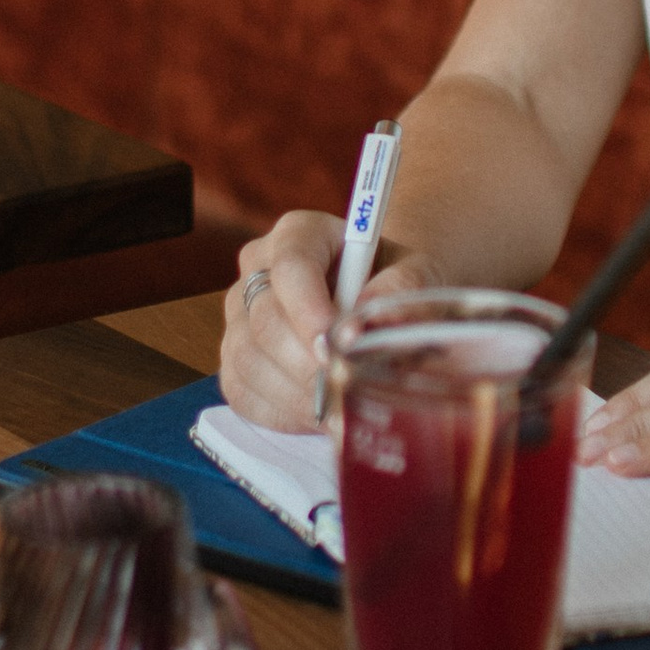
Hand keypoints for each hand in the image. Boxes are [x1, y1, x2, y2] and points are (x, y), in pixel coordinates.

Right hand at [220, 218, 446, 431]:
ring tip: (342, 413)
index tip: (337, 347)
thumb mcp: (417, 274)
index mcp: (300, 234)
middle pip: (265, 319)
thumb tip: (379, 322)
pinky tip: (319, 415)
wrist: (379, 306)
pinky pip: (242, 392)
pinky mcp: (233, 359)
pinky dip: (282, 413)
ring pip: (247, 359)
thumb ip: (404, 291)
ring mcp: (239, 316)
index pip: (290, 267)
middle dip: (307, 365)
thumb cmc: (394, 284)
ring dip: (296, 395)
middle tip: (348, 394)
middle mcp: (258, 269)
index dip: (309, 310)